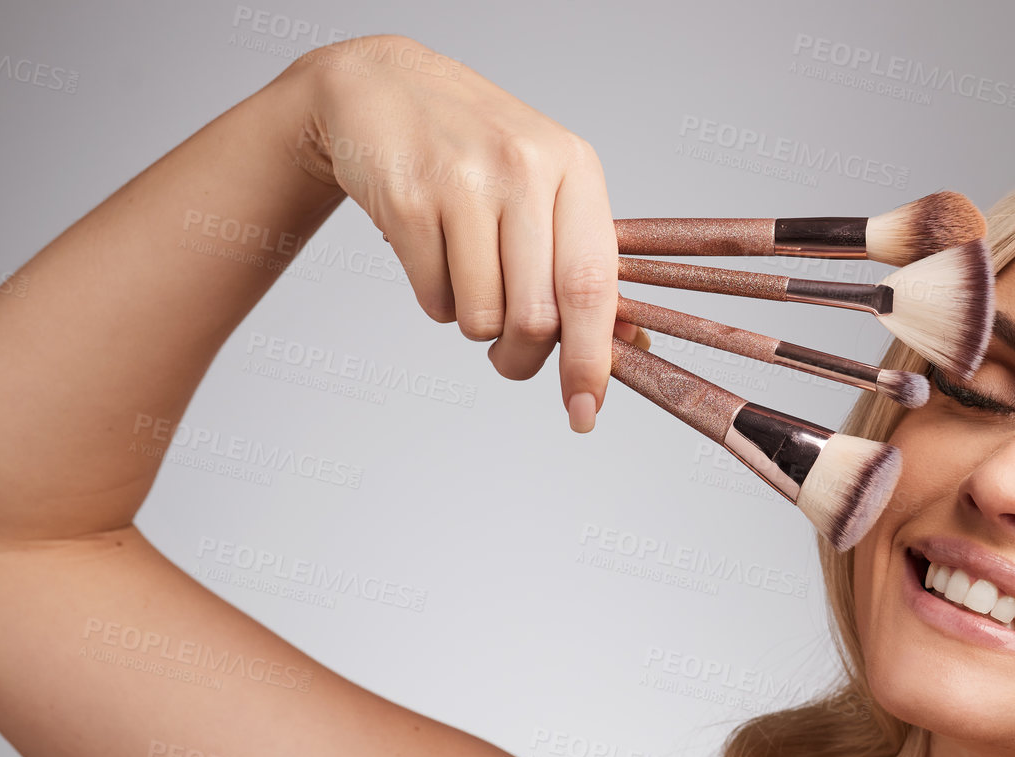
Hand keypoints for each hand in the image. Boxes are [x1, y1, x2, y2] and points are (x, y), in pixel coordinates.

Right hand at [286, 34, 628, 430]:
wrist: (384, 88)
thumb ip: (586, 262)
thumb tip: (630, 346)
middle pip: (536, 317)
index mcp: (575, 169)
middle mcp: (525, 170)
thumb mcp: (547, 187)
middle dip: (522, 360)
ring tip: (467, 277)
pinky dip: (435, 299)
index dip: (592, 360)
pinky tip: (433, 253)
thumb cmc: (478, 152)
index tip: (585, 410)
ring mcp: (463, 181)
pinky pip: (433, 299)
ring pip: (481, 318)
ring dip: (474, 324)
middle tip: (510, 358)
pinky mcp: (408, 199)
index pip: (593, 286)